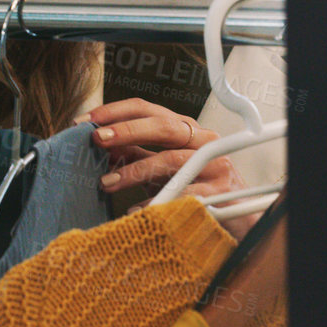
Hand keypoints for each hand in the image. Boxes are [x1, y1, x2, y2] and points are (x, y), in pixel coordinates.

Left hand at [81, 97, 246, 209]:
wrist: (239, 217)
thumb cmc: (197, 188)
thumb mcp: (164, 167)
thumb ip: (138, 154)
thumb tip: (103, 143)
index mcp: (186, 129)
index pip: (148, 109)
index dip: (116, 111)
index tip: (87, 121)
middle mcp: (203, 140)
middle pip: (164, 126)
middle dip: (127, 130)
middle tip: (96, 139)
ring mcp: (214, 165)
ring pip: (171, 159)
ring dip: (134, 170)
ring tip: (106, 183)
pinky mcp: (219, 192)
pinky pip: (183, 195)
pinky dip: (156, 202)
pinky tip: (135, 210)